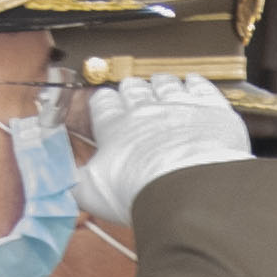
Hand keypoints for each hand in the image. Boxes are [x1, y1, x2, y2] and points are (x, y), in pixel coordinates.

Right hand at [82, 81, 250, 211]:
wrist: (189, 188)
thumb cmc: (142, 192)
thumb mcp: (93, 193)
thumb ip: (76, 183)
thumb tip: (66, 183)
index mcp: (115, 127)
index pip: (103, 103)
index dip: (104, 103)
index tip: (105, 105)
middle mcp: (146, 110)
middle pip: (134, 89)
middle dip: (131, 90)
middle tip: (132, 93)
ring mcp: (179, 106)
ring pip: (166, 84)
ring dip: (161, 83)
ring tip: (161, 84)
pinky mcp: (210, 109)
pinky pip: (200, 86)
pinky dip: (195, 83)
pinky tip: (193, 83)